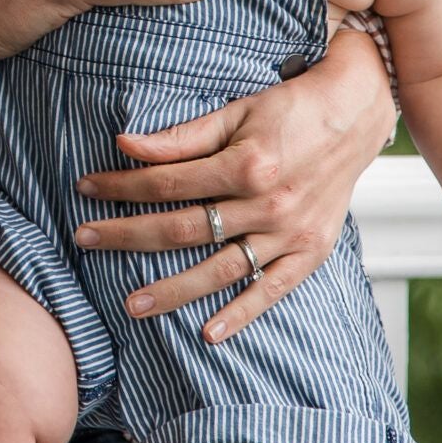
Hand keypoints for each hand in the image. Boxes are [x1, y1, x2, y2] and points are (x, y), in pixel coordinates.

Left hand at [67, 35, 394, 341]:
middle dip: (128, 235)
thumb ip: (181, 136)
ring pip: (220, 269)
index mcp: (246, 164)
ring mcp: (290, 233)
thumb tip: (125, 145)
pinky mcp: (311, 251)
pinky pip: (271, 290)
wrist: (356, 116)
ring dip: (174, 289)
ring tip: (132, 304)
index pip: (167, 182)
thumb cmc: (292, 108)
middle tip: (85, 241)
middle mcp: (267, 203)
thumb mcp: (236, 111)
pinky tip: (208, 334)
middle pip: (184, 228)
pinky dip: (241, 314)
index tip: (86, 188)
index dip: (121, 185)